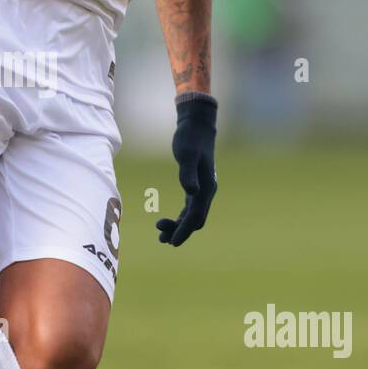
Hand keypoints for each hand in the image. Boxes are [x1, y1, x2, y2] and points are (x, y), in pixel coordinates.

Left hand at [156, 93, 217, 246]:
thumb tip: (190, 192)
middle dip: (180, 232)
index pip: (195, 216)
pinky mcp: (196, 186)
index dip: (184, 230)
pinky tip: (170, 221)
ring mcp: (202, 190)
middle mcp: (206, 192)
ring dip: (179, 227)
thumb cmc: (190, 138)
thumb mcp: (187, 154)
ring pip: (192, 216)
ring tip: (161, 235)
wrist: (198, 126)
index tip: (172, 242)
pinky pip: (189, 209)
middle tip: (161, 239)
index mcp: (206, 188)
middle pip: (195, 220)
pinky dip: (180, 218)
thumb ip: (187, 173)